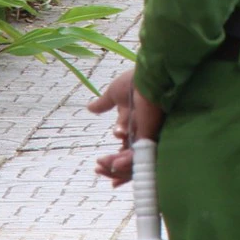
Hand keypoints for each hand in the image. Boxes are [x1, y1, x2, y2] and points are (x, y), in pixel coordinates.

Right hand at [87, 69, 163, 187]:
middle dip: (111, 165)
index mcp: (134, 126)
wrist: (147, 74)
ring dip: (115, 165)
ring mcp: (147, 136)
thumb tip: (89, 108)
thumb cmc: (135, 80)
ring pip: (132, 161)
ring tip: (101, 163)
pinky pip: (139, 157)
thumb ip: (103, 104)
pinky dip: (126, 162)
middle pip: (129, 159)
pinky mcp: (150, 137)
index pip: (125, 151)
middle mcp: (141, 133)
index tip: (98, 165)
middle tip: (98, 165)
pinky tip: (115, 163)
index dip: (113, 161)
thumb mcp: (115, 94)